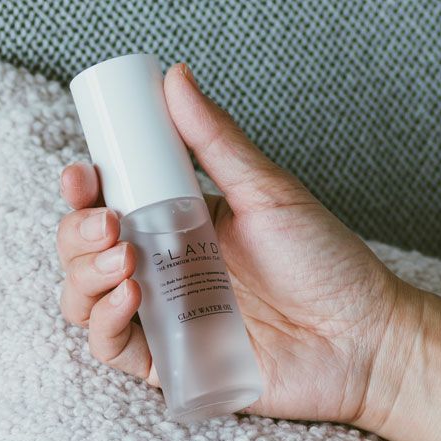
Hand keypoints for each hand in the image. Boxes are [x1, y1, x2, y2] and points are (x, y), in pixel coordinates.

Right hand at [57, 63, 425, 426]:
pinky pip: (110, 348)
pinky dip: (104, 322)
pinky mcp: (169, 363)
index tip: (83, 172)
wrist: (364, 337)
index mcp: (179, 222)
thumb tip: (176, 76)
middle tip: (108, 222)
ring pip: (83, 297)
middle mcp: (163, 268)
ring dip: (84, 274)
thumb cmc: (326, 261)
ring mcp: (162, 316)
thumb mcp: (267, 192)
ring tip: (124, 258)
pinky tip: (131, 297)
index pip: (109, 202)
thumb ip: (216, 140)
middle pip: (84, 249)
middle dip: (76, 232)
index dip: (83, 189)